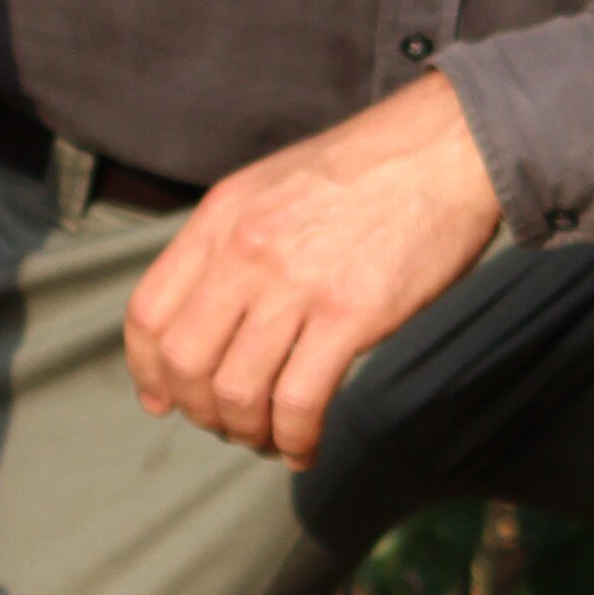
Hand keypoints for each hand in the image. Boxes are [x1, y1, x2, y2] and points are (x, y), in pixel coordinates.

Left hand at [126, 73, 502, 461]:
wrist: (444, 147)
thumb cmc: (369, 170)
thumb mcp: (273, 186)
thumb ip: (234, 243)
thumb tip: (210, 314)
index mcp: (221, 217)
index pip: (149, 312)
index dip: (149, 371)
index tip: (163, 400)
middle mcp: (245, 250)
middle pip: (185, 361)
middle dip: (200, 411)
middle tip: (229, 424)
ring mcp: (295, 283)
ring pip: (237, 390)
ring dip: (248, 431)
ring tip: (270, 438)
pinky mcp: (348, 313)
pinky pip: (298, 401)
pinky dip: (294, 438)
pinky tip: (305, 447)